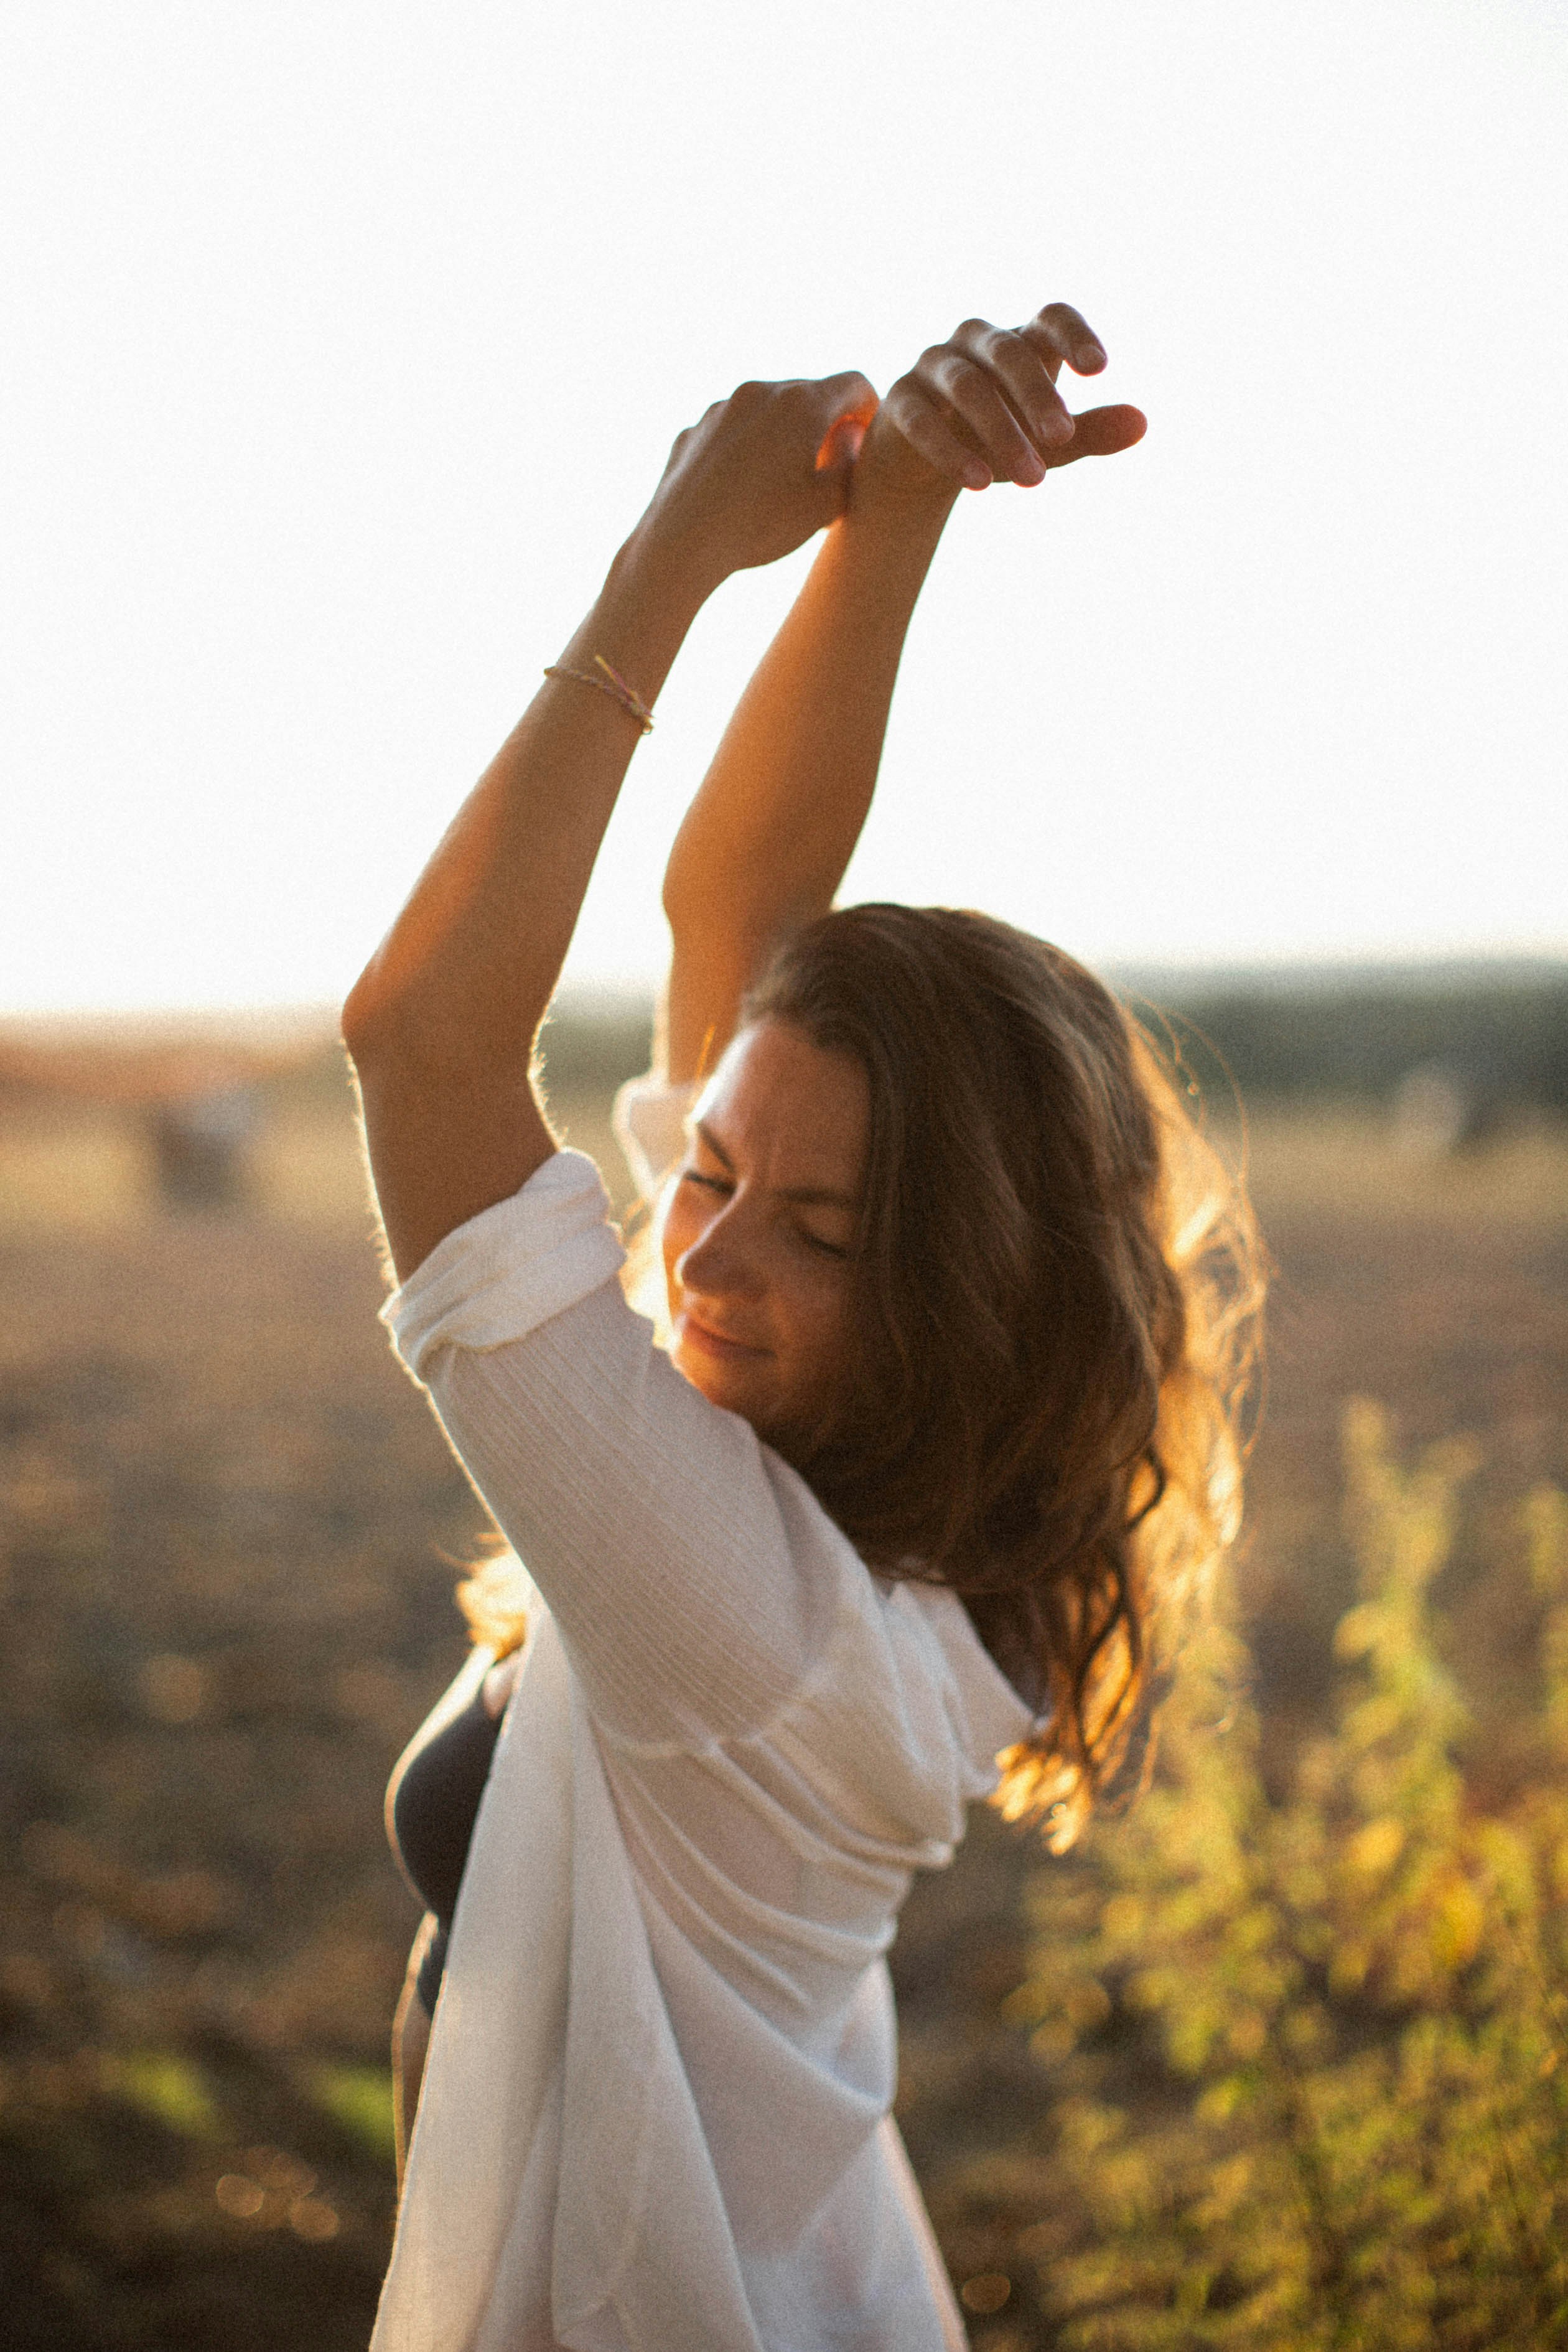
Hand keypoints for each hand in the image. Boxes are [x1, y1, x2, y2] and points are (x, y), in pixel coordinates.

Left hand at [632, 372, 878, 594]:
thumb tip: (848, 439)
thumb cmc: (761, 525)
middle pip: (809, 394)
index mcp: (801, 402)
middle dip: (826, 423)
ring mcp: (721, 408)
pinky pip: (732, 432)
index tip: (866, 439)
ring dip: (784, 435)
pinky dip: (747, 450)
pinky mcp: (693, 431)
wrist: (682, 543)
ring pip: (767, 411)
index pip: (854, 384)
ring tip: (784, 481)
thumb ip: (851, 464)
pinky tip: (744, 489)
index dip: (871, 410)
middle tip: (829, 465)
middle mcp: (759, 391)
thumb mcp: (827, 503)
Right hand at [853, 303, 1145, 509]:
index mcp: (1019, 341)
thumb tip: (1143, 423)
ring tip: (1032, 479)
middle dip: (1037, 395)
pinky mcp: (899, 401)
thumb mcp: (1046, 444)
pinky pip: (922, 420)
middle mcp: (974, 342)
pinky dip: (950, 451)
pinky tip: (979, 482)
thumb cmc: (995, 441)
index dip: (1074, 335)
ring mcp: (932, 367)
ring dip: (1001, 431)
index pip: (1050, 317)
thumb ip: (1090, 433)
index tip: (1100, 369)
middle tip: (1063, 438)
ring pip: (967, 386)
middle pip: (1008, 352)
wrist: (921, 467)